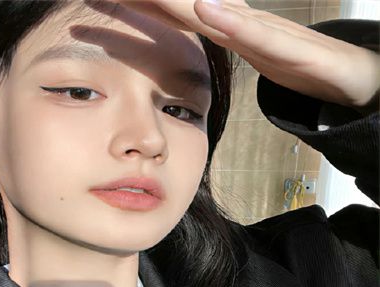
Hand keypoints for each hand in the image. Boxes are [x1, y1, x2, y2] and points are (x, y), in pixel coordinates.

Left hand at [110, 0, 379, 110]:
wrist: (348, 75)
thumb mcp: (248, 54)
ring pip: (214, 10)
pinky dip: (232, 22)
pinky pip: (257, 34)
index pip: (175, 13)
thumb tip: (191, 37)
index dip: (142, 5)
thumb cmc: (297, 63)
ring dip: (179, 0)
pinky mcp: (289, 47)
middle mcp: (240, 22)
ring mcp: (264, 31)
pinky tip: (209, 9)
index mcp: (226, 27)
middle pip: (185, 5)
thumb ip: (221, 43)